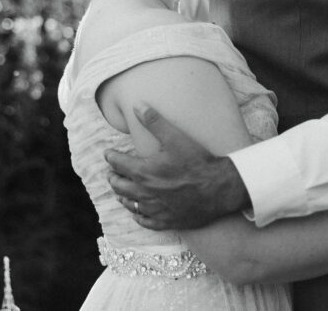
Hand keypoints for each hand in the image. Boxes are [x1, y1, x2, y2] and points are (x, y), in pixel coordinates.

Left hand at [105, 105, 250, 229]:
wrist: (219, 188)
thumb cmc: (197, 161)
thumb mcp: (175, 137)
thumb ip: (154, 121)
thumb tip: (137, 105)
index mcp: (143, 172)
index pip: (118, 164)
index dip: (111, 157)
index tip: (108, 154)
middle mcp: (145, 193)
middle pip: (120, 186)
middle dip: (113, 178)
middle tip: (111, 174)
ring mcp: (155, 209)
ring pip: (130, 205)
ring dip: (123, 197)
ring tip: (120, 193)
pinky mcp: (167, 221)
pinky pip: (145, 222)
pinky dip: (138, 216)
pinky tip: (138, 213)